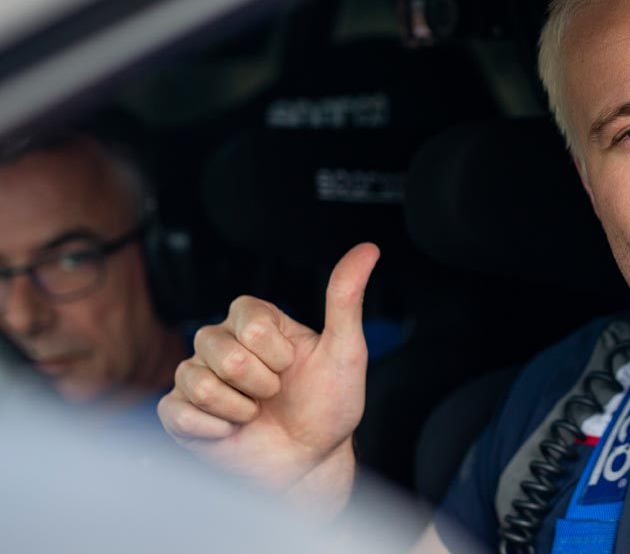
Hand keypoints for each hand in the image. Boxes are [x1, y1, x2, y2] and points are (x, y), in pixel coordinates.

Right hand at [158, 242, 379, 510]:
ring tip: (255, 412)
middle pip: (224, 353)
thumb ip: (346, 299)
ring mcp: (196, 375)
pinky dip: (214, 429)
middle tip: (274, 394)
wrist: (311, 461)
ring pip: (200, 381)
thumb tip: (368, 250)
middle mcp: (221, 342)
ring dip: (240, 408)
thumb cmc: (328, 405)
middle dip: (261, 383)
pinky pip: (179, 410)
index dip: (276, 351)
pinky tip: (231, 431)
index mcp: (256, 321)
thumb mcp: (345, 351)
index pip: (249, 319)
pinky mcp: (178, 411)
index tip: (291, 366)